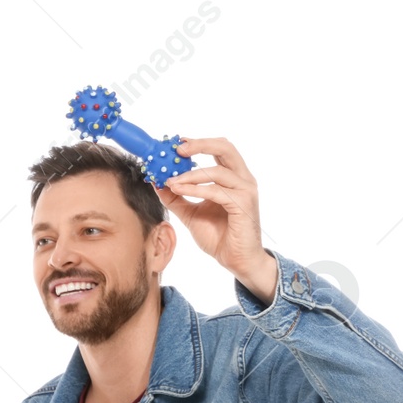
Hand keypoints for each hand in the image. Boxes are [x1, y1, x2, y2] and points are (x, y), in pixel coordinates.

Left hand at [154, 137, 275, 300]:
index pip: (218, 150)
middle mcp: (242, 179)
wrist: (236, 260)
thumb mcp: (191, 214)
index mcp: (233, 177)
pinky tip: (179, 189)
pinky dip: (195, 188)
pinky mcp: (243, 204)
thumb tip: (157, 183)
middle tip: (177, 148)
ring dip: (190, 173)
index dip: (198, 143)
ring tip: (169, 180)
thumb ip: (176, 198)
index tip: (176, 142)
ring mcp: (245, 191)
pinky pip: (216, 191)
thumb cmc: (219, 236)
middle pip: (225, 148)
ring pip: (217, 171)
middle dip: (200, 144)